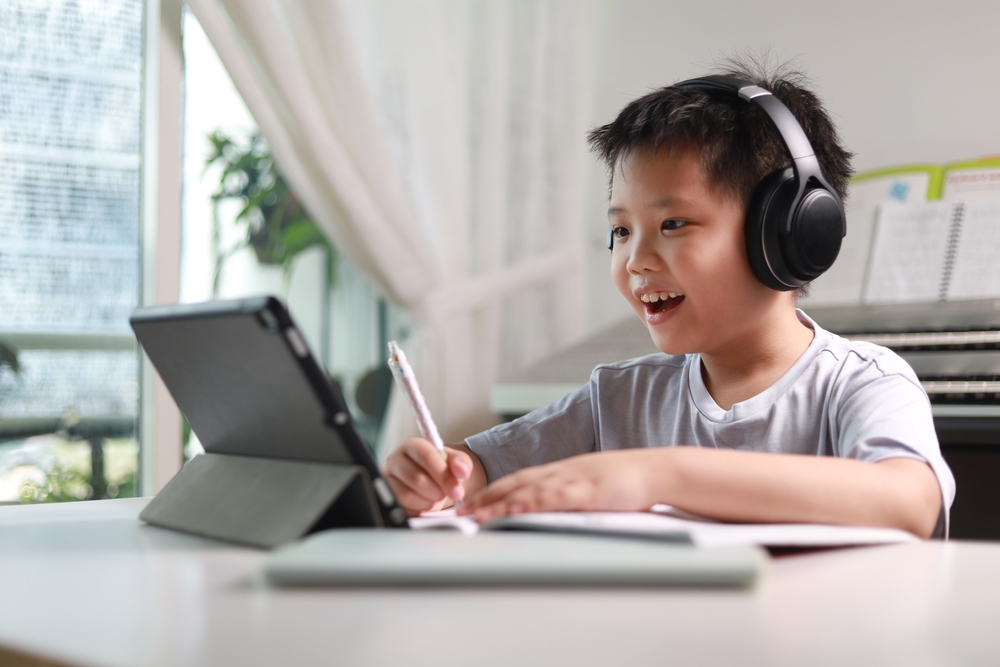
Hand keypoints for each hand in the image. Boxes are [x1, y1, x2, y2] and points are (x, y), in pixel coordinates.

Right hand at [382, 437, 473, 514]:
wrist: (431, 481)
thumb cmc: (440, 469)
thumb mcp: (454, 462)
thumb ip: (461, 463)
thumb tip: (462, 470)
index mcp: (412, 445)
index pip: (425, 456)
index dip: (442, 474)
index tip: (456, 489)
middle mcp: (396, 459)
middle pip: (417, 478)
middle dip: (439, 491)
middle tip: (450, 494)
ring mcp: (388, 478)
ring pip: (408, 495)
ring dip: (429, 500)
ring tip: (438, 496)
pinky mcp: (387, 496)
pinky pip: (403, 507)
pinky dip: (419, 508)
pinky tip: (427, 502)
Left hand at [456, 450, 655, 521]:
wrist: (656, 470)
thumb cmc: (628, 482)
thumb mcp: (592, 488)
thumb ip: (571, 497)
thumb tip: (552, 511)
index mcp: (561, 471)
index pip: (518, 480)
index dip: (492, 492)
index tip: (470, 504)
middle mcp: (560, 471)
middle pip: (513, 483)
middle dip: (483, 498)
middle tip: (458, 514)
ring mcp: (571, 478)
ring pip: (525, 490)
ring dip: (496, 503)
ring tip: (474, 517)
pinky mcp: (584, 490)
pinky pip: (550, 497)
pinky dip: (527, 503)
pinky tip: (511, 510)